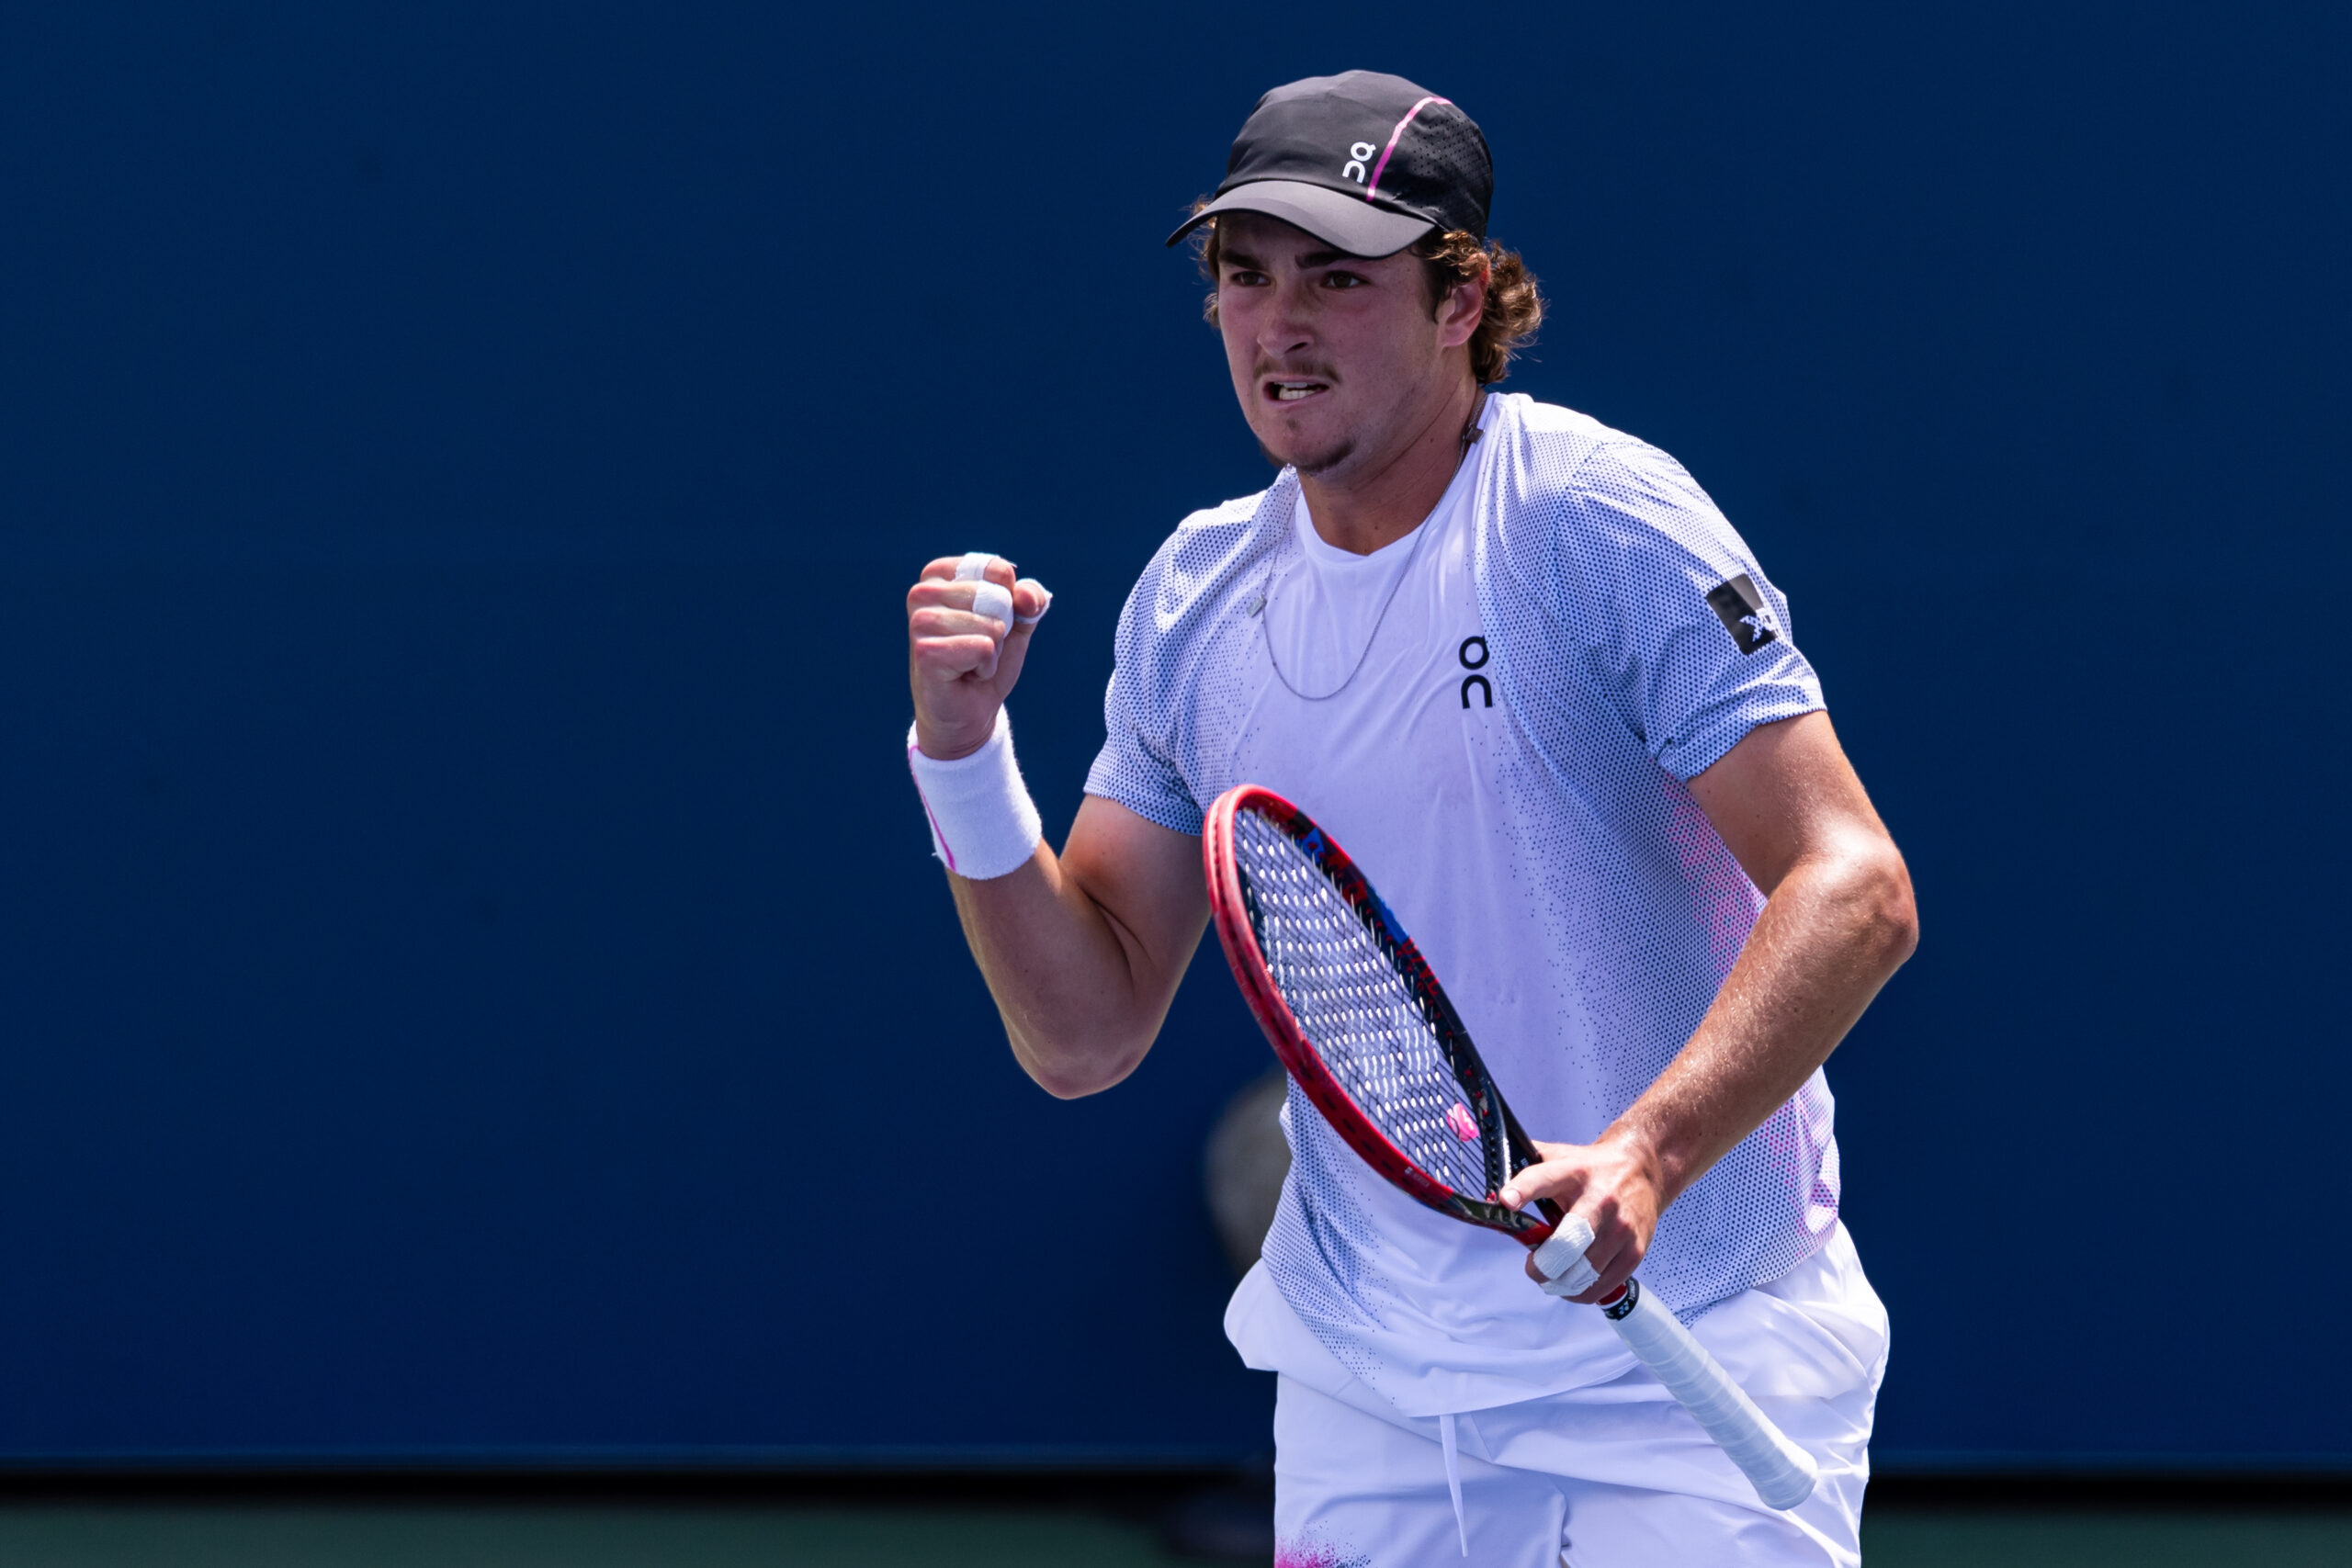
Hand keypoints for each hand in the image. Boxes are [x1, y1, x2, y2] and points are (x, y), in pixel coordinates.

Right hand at [906, 555, 1052, 759]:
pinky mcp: (925, 651)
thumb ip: (1029, 600)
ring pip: (991, 625)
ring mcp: (920, 621)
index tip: (987, 622)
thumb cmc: (985, 659)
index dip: (1009, 602)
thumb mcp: (1016, 623)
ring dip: (992, 651)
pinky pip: (983, 648)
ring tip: (970, 662)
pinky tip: (965, 675)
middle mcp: (922, 592)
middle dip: (1000, 629)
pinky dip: (985, 667)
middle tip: (977, 647)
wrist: (970, 709)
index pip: (998, 570)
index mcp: (940, 574)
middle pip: (997, 597)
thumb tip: (1027, 595)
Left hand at [1498, 1126, 1667, 1304]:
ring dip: (1559, 1283)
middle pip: (1567, 1243)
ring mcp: (1621, 1228)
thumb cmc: (1589, 1168)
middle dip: (1542, 1266)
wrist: (1643, 1171)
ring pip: (1583, 1272)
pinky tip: (1572, 1283)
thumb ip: (1524, 1165)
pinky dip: (1580, 1292)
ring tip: (1551, 1278)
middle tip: (1533, 1269)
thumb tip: (1484, 1185)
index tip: (1506, 1201)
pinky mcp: (1635, 1251)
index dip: (1523, 1190)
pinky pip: (1601, 1286)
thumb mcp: (1558, 1157)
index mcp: (1574, 1172)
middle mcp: (1600, 1200)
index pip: (1544, 1179)